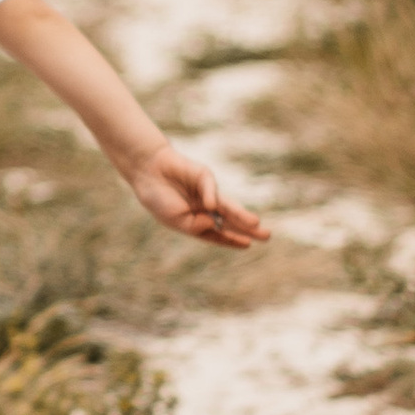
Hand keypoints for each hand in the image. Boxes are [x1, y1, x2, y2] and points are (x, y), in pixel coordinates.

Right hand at [123, 142, 269, 248]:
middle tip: (267, 236)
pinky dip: (210, 197)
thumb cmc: (158, 197)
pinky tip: (209, 207)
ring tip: (256, 224)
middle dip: (247, 229)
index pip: (219, 233)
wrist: (147, 170)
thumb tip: (215, 223)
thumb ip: (194, 226)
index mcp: (196, 221)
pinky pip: (210, 189)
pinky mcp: (204, 176)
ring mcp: (206, 192)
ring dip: (241, 215)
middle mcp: (205, 208)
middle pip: (230, 221)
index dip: (232, 239)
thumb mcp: (174, 219)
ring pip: (228, 206)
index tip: (248, 245)